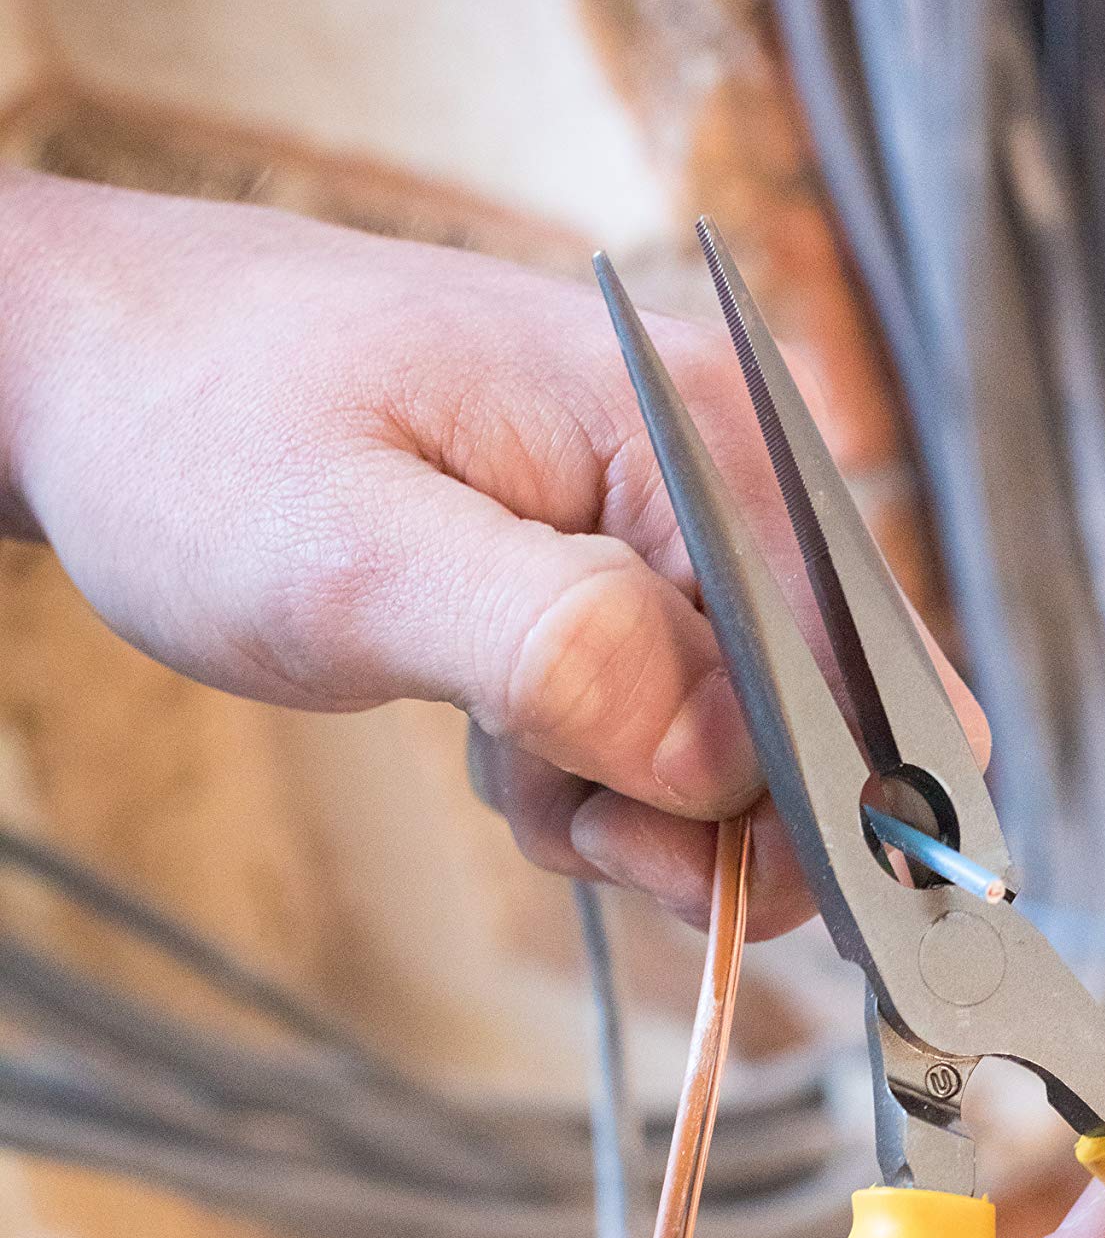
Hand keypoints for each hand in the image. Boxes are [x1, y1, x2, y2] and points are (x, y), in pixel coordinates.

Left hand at [0, 170, 981, 935]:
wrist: (98, 372)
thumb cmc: (198, 432)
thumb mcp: (355, 561)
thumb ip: (557, 649)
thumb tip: (722, 758)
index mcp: (702, 436)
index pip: (872, 676)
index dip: (816, 811)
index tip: (683, 865)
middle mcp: (724, 470)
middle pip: (826, 730)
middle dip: (699, 817)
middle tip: (559, 803)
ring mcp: (678, 524)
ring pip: (742, 754)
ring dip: (626, 804)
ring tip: (496, 741)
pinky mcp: (626, 573)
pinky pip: (667, 732)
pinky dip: (587, 772)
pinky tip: (491, 721)